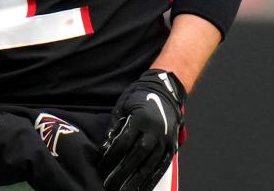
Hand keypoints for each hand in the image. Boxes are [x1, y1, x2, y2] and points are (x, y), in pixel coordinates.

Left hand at [99, 69, 185, 190]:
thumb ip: (114, 128)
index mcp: (140, 120)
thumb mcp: (121, 107)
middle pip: (136, 157)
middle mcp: (154, 132)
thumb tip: (104, 149)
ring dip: (136, 181)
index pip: (123, 143)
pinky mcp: (172, 147)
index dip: (111, 157)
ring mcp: (165, 140)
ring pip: (150, 165)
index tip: (101, 168)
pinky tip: (143, 188)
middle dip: (121, 173)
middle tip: (109, 185)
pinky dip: (152, 179)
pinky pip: (162, 166)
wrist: (164, 92)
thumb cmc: (137, 98)